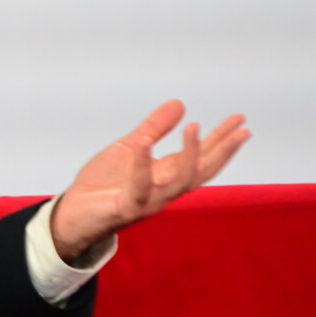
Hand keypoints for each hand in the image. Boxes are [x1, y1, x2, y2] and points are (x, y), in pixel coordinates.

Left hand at [50, 100, 249, 260]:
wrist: (74, 213)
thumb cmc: (103, 184)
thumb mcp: (130, 148)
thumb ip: (154, 128)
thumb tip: (179, 103)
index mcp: (165, 175)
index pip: (201, 157)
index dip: (221, 140)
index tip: (240, 120)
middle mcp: (163, 190)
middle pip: (201, 171)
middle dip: (222, 150)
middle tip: (241, 129)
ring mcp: (148, 200)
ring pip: (178, 182)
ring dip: (189, 155)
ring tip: (195, 127)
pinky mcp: (126, 207)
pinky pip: (138, 189)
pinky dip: (142, 168)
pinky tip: (144, 148)